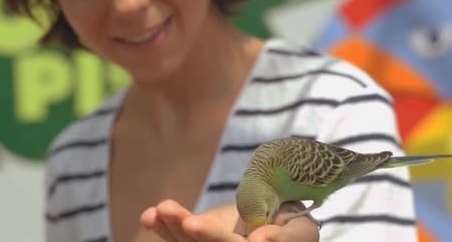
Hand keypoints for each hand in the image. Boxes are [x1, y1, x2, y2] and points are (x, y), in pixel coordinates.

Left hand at [139, 199, 318, 241]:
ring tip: (158, 212)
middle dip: (185, 232)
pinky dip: (164, 227)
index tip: (192, 223)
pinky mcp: (199, 238)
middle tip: (169, 213)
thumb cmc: (293, 225)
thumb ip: (286, 238)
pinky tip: (150, 216)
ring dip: (170, 228)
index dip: (211, 237)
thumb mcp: (301, 232)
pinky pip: (178, 235)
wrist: (277, 214)